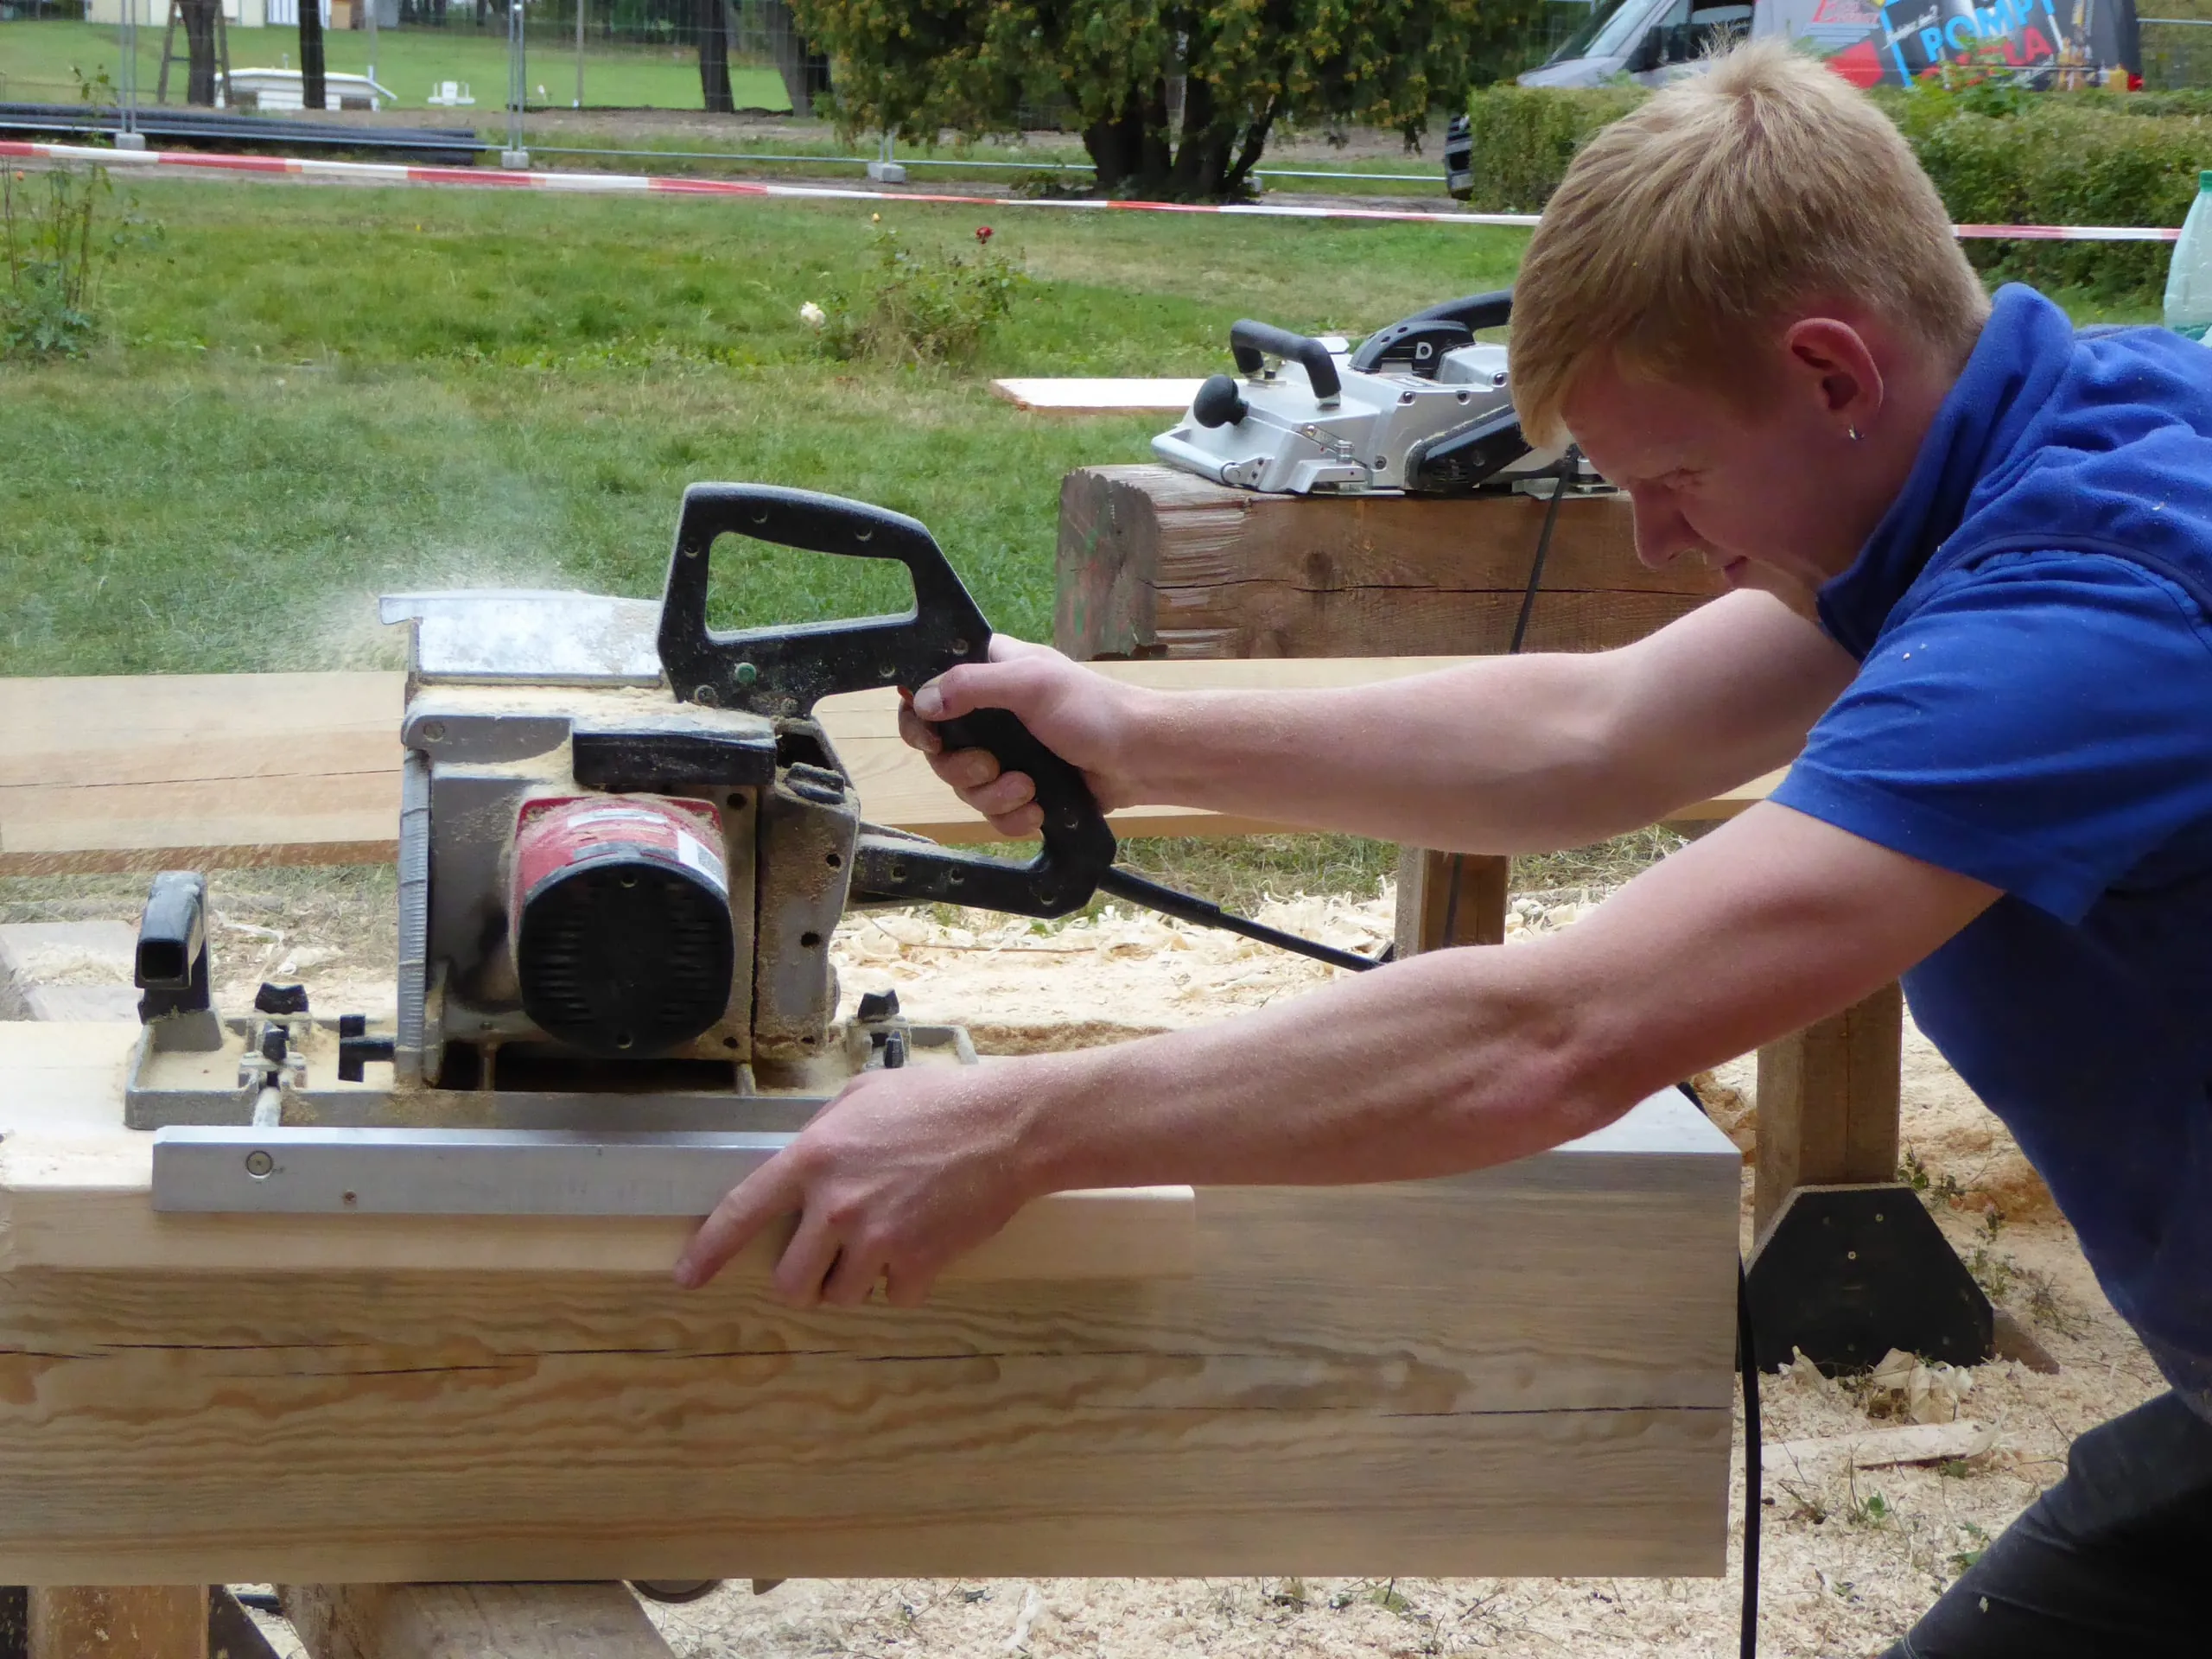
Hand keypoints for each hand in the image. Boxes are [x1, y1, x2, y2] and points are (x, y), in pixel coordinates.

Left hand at [673, 1060, 1052, 1305]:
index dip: (709, 1251)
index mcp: (814, 1158)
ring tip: (881, 1244)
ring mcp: (877, 1240)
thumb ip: (823, 1133)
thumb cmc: (939, 1102)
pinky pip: (892, 1297)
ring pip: (838, 1297)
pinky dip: (903, 1282)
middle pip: (789, 1281)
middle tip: (824, 1261)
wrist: (1008, 1128)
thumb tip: (806, 1161)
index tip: (688, 1277)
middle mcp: (836, 1206)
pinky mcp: (918, 1263)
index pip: (742, 1212)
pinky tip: (922, 1246)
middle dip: (802, 1279)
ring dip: (853, 1281)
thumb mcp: (865, 1097)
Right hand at [899, 637, 1149, 837]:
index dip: (922, 721)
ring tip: (1028, 790)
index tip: (934, 741)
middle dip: (965, 769)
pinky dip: (1012, 816)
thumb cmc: (1093, 710)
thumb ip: (971, 686)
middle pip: (941, 752)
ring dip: (994, 795)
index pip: (930, 692)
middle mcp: (991, 714)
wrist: (1141, 759)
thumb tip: (921, 702)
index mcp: (989, 673)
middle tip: (993, 766)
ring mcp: (1007, 754)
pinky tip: (1037, 811)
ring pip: (966, 787)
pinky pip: (994, 812)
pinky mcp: (1023, 789)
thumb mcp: (1031, 685)